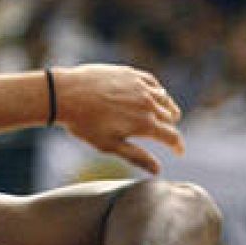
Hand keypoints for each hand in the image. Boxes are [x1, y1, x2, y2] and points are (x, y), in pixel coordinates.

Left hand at [54, 65, 184, 173]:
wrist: (66, 93)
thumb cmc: (85, 124)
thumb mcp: (110, 146)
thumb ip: (136, 157)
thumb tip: (158, 170)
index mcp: (144, 124)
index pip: (172, 136)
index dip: (178, 146)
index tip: (179, 152)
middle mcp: (147, 103)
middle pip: (170, 118)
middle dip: (170, 129)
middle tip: (167, 136)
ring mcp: (140, 86)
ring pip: (165, 99)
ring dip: (167, 110)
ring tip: (165, 117)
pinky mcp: (131, 74)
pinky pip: (153, 83)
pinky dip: (158, 92)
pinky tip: (155, 96)